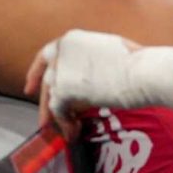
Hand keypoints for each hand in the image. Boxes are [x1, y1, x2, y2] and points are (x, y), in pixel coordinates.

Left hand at [23, 29, 172, 126]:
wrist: (143, 72)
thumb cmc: (138, 64)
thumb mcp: (107, 53)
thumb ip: (88, 63)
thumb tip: (83, 82)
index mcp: (72, 39)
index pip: (47, 56)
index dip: (36, 73)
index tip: (29, 87)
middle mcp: (62, 51)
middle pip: (46, 81)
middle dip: (44, 104)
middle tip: (44, 122)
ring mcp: (60, 70)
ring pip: (52, 98)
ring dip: (59, 118)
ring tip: (71, 131)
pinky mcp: (63, 89)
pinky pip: (58, 112)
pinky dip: (64, 124)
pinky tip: (74, 132)